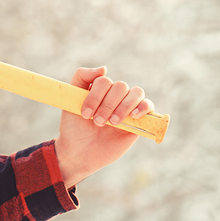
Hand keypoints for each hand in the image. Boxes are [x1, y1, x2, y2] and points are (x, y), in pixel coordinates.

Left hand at [54, 67, 154, 186]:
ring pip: (136, 92)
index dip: (95, 96)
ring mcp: (127, 107)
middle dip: (107, 105)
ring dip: (123, 107)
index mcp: (99, 89)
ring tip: (112, 123)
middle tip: (96, 122)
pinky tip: (133, 116)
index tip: (84, 114)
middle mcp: (114, 95)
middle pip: (120, 86)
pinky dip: (143, 107)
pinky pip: (149, 106)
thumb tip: (104, 68)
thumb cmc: (74, 127)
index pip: (103, 80)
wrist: (80, 152)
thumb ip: (81, 78)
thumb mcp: (70, 100)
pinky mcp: (138, 121)